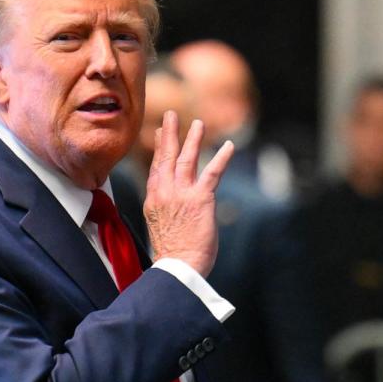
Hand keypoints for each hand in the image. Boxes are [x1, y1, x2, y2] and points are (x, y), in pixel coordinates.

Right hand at [144, 111, 233, 276]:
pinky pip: (212, 173)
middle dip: (169, 134)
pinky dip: (221, 158)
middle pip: (166, 156)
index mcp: (154, 199)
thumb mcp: (158, 224)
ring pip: (187, 159)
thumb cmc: (171, 252)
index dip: (159, 148)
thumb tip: (167, 203)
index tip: (159, 133)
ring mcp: (182, 194)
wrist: (177, 266)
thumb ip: (162, 207)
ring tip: (198, 124)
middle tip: (172, 115)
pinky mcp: (201, 199)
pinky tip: (228, 146)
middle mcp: (165, 192)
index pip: (156, 167)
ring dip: (193, 139)